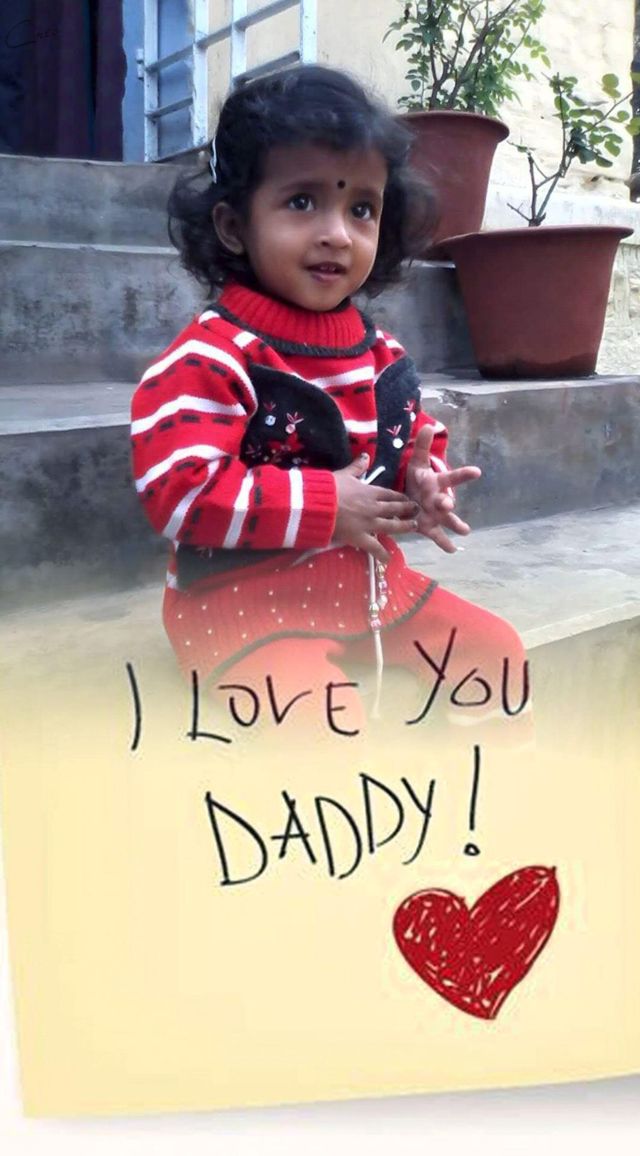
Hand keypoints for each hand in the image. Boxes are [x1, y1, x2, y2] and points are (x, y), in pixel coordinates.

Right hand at [333, 453, 418, 563]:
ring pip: (392, 526)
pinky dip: (382, 554)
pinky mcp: (360, 537)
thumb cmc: (329, 488)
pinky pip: (375, 547)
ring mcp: (369, 523)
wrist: (319, 504)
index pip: (390, 494)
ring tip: (413, 527)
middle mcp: (374, 508)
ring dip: (404, 526)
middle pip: (395, 508)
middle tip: (416, 511)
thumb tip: (366, 455)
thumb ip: (357, 466)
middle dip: (407, 509)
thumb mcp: (344, 474)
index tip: (406, 498)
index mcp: (370, 492)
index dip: (399, 496)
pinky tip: (388, 559)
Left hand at [405, 424, 480, 553]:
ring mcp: (436, 514)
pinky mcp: (429, 527)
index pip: (452, 477)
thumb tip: (428, 425)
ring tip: (465, 531)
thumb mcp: (416, 462)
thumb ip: (422, 446)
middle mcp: (440, 499)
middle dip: (447, 503)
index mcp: (437, 483)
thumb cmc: (417, 479)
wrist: (410, 496)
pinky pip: (438, 536)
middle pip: (446, 500)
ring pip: (448, 520)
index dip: (464, 475)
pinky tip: (451, 550)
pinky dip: (444, 543)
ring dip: (455, 525)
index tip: (477, 472)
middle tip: (449, 504)